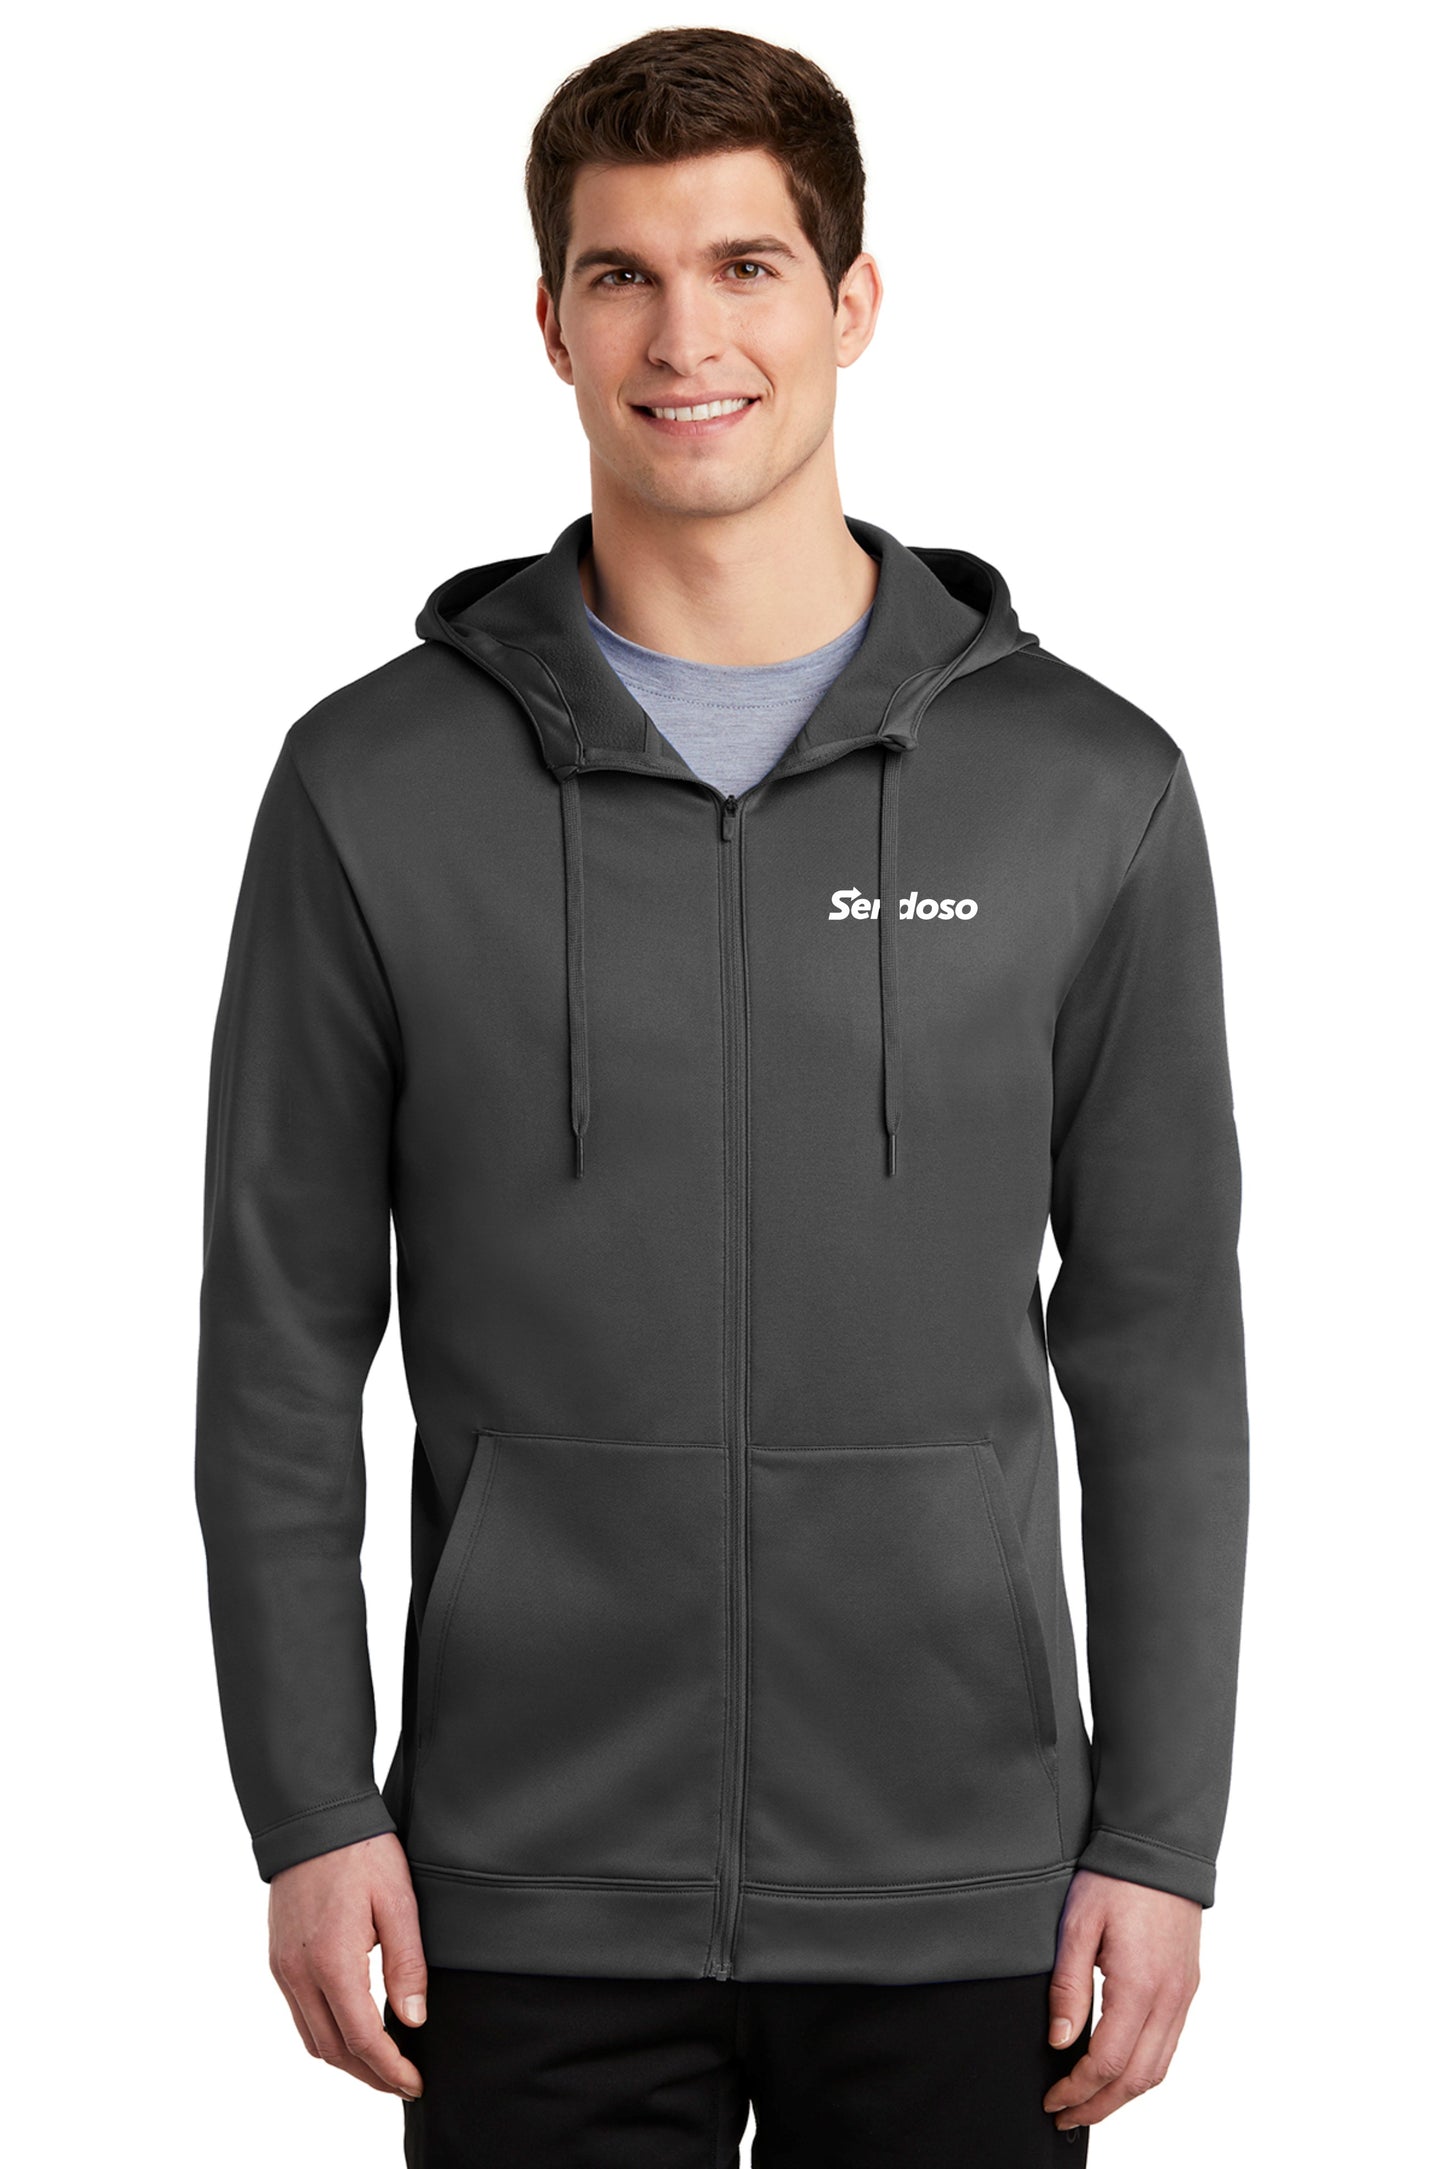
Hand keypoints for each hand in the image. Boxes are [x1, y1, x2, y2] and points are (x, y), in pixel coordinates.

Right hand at [268, 1832, 428, 2098]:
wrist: (312, 1817)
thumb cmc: (361, 1851)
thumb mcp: (398, 1902)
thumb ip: (407, 1965)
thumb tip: (414, 2021)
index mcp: (332, 1962)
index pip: (362, 2039)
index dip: (391, 2069)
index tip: (416, 2082)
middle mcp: (299, 1973)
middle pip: (333, 2051)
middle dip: (370, 2075)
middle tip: (404, 2083)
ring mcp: (283, 1968)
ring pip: (312, 2039)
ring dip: (346, 2061)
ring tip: (382, 2065)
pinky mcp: (278, 1959)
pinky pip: (299, 2015)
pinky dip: (326, 2035)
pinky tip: (351, 2030)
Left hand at [1043, 1868, 1201, 2132]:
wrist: (1158, 1849)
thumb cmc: (1114, 1879)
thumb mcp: (1076, 1925)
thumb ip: (1068, 1987)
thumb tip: (1059, 2041)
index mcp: (1140, 1986)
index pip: (1107, 2062)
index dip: (1077, 2090)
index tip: (1052, 2100)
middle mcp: (1169, 1999)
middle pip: (1137, 2078)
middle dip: (1099, 2106)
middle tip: (1065, 2116)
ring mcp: (1183, 1995)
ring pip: (1158, 2068)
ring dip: (1123, 2095)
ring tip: (1089, 2104)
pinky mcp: (1187, 1987)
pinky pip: (1169, 2046)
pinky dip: (1143, 2070)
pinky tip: (1119, 2070)